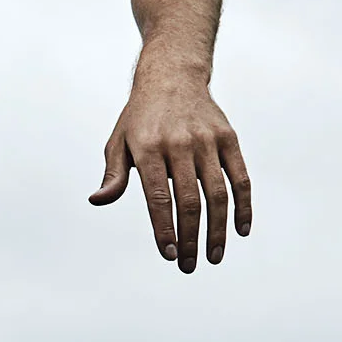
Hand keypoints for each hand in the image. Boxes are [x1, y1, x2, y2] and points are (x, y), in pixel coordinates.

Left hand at [89, 68, 251, 270]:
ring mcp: (207, 141)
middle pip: (189, 201)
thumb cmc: (141, 117)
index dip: (165, 230)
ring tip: (214, 256)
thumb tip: (98, 200)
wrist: (172, 76)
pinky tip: (240, 230)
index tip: (170, 255)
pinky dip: (243, 206)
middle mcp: (179, 144)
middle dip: (191, 238)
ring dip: (218, 230)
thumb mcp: (119, 142)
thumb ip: (114, 175)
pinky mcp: (228, 138)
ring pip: (217, 194)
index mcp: (148, 148)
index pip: (158, 198)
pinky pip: (240, 178)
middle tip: (190, 265)